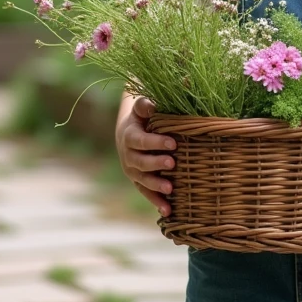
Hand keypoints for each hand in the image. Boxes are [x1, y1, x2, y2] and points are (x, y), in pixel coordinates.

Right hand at [115, 96, 176, 216]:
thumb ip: (151, 101)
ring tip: (171, 190)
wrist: (128, 132)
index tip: (174, 142)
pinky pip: (146, 193)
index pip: (142, 140)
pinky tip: (168, 212)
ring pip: (142, 180)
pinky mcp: (138, 182)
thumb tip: (172, 89)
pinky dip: (156, 202)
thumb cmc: (143, 116)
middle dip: (156, 164)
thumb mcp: (143, 106)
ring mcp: (132, 170)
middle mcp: (128, 155)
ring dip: (155, 186)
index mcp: (130, 135)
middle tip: (173, 164)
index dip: (156, 142)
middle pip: (140, 162)